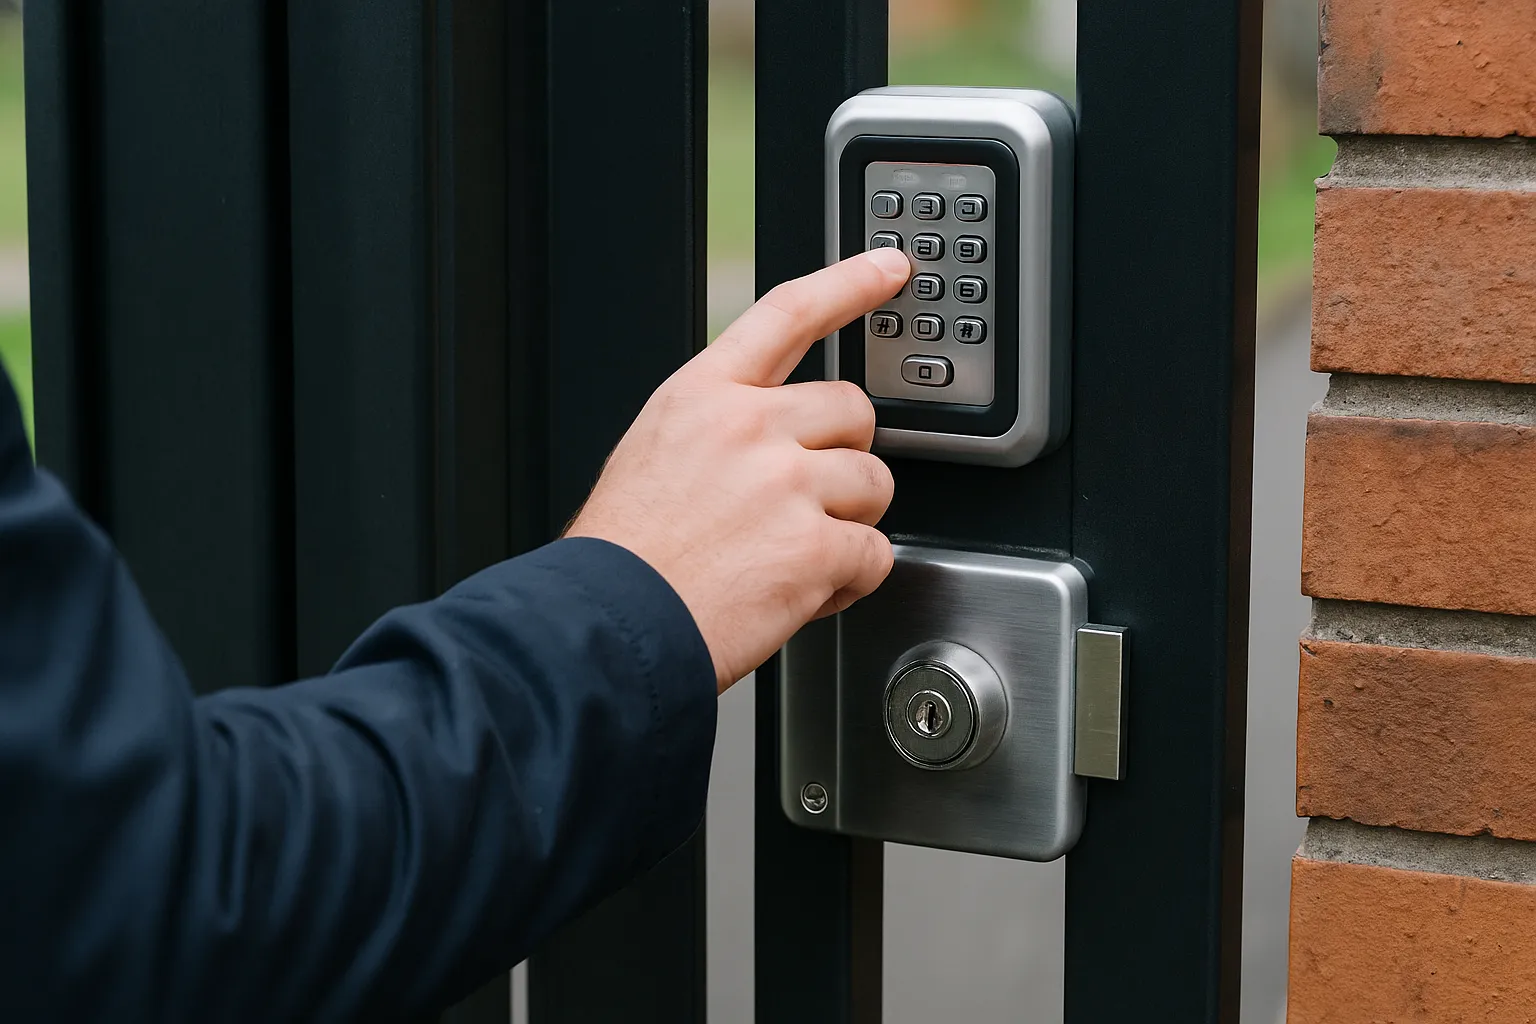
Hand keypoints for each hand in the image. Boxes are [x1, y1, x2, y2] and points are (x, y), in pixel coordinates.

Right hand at [566, 248, 911, 691]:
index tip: (888, 268)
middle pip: (853, 411)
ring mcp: (786, 483)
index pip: (788, 313)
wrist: (606, 626)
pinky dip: (848, 581)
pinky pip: (874, 554)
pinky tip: (800, 592)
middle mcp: (749, 427)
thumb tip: (771, 441)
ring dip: (849, 522)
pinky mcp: (815, 546)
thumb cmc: (622, 558)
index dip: (848, 284)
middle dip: (845, 456)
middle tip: (806, 500)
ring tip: (792, 555)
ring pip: (874, 483)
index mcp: (703, 396)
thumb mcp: (653, 457)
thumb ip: (718, 433)